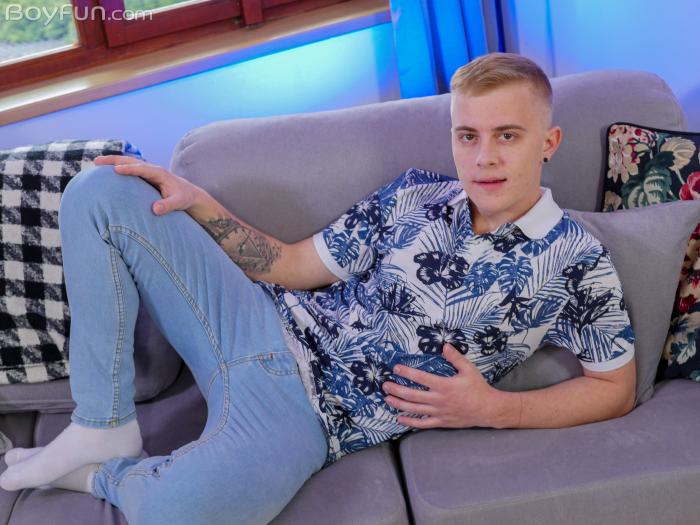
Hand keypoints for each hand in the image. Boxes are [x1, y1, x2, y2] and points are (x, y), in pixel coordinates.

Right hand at [94, 155, 203, 215]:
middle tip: (96, 162)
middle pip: (131, 161)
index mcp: (159, 173)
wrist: (190, 193)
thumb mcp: (178, 203)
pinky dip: (118, 167)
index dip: (129, 169)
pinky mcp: (145, 175)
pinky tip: (106, 171)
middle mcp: (152, 169)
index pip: (142, 169)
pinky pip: (130, 168)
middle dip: (114, 160)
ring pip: (128, 163)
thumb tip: (154, 209)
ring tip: (96, 163)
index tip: (115, 170)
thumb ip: (167, 205)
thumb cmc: (184, 198)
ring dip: (113, 161)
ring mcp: (148, 170)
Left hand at [382, 343, 502, 428]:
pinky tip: (399, 418)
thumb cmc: (478, 388)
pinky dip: (409, 422)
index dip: (407, 372)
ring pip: (414, 409)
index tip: (396, 368)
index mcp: (444, 385)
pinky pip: (422, 423)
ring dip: (399, 404)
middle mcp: (438, 400)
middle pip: (412, 395)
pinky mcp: (441, 422)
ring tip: (387, 398)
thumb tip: (445, 345)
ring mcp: (438, 412)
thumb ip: (455, 357)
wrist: (488, 409)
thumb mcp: (469, 369)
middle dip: (397, 389)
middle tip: (385, 384)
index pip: (421, 378)